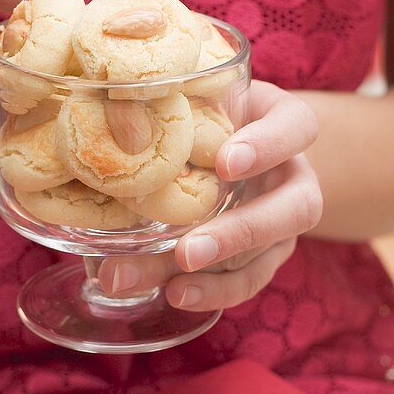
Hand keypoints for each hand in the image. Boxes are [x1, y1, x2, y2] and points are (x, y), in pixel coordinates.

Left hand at [99, 81, 322, 310]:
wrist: (240, 145)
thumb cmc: (211, 113)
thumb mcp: (200, 99)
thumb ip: (172, 106)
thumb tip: (97, 129)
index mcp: (285, 123)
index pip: (296, 127)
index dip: (268, 144)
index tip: (226, 162)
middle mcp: (294, 175)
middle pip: (295, 208)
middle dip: (240, 232)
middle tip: (189, 250)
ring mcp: (285, 219)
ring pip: (267, 253)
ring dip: (218, 275)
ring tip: (173, 289)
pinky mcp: (268, 254)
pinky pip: (249, 279)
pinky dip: (212, 291)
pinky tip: (174, 294)